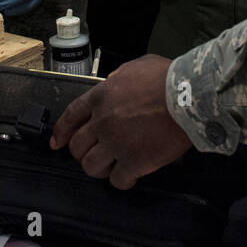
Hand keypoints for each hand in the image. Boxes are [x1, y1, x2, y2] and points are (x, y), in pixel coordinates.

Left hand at [50, 55, 191, 189]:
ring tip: (112, 166)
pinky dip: (122, 180)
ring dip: (100, 168)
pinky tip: (130, 177)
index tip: (57, 143)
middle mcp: (102, 122)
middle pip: (78, 146)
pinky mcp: (134, 162)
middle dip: (83, 152)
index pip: (71, 117)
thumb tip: (113, 84)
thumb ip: (119, 77)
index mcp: (100, 97)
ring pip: (92, 166)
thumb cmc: (167, 78)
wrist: (188, 97)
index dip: (61, 132)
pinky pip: (118, 180)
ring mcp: (116, 144)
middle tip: (94, 154)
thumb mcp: (136, 66)